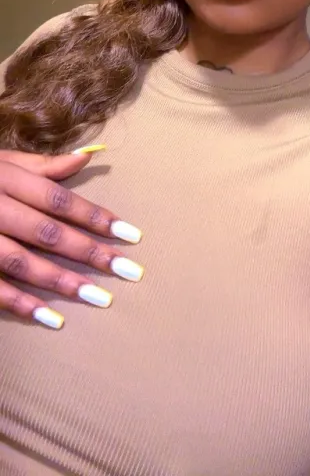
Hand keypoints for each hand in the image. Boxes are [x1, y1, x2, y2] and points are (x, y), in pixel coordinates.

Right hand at [0, 148, 142, 328]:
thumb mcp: (0, 160)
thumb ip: (42, 165)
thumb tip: (88, 156)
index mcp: (4, 177)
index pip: (58, 200)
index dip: (95, 217)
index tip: (131, 235)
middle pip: (47, 232)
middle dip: (90, 252)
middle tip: (129, 270)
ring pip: (21, 261)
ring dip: (62, 281)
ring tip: (100, 298)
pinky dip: (21, 304)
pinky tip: (52, 318)